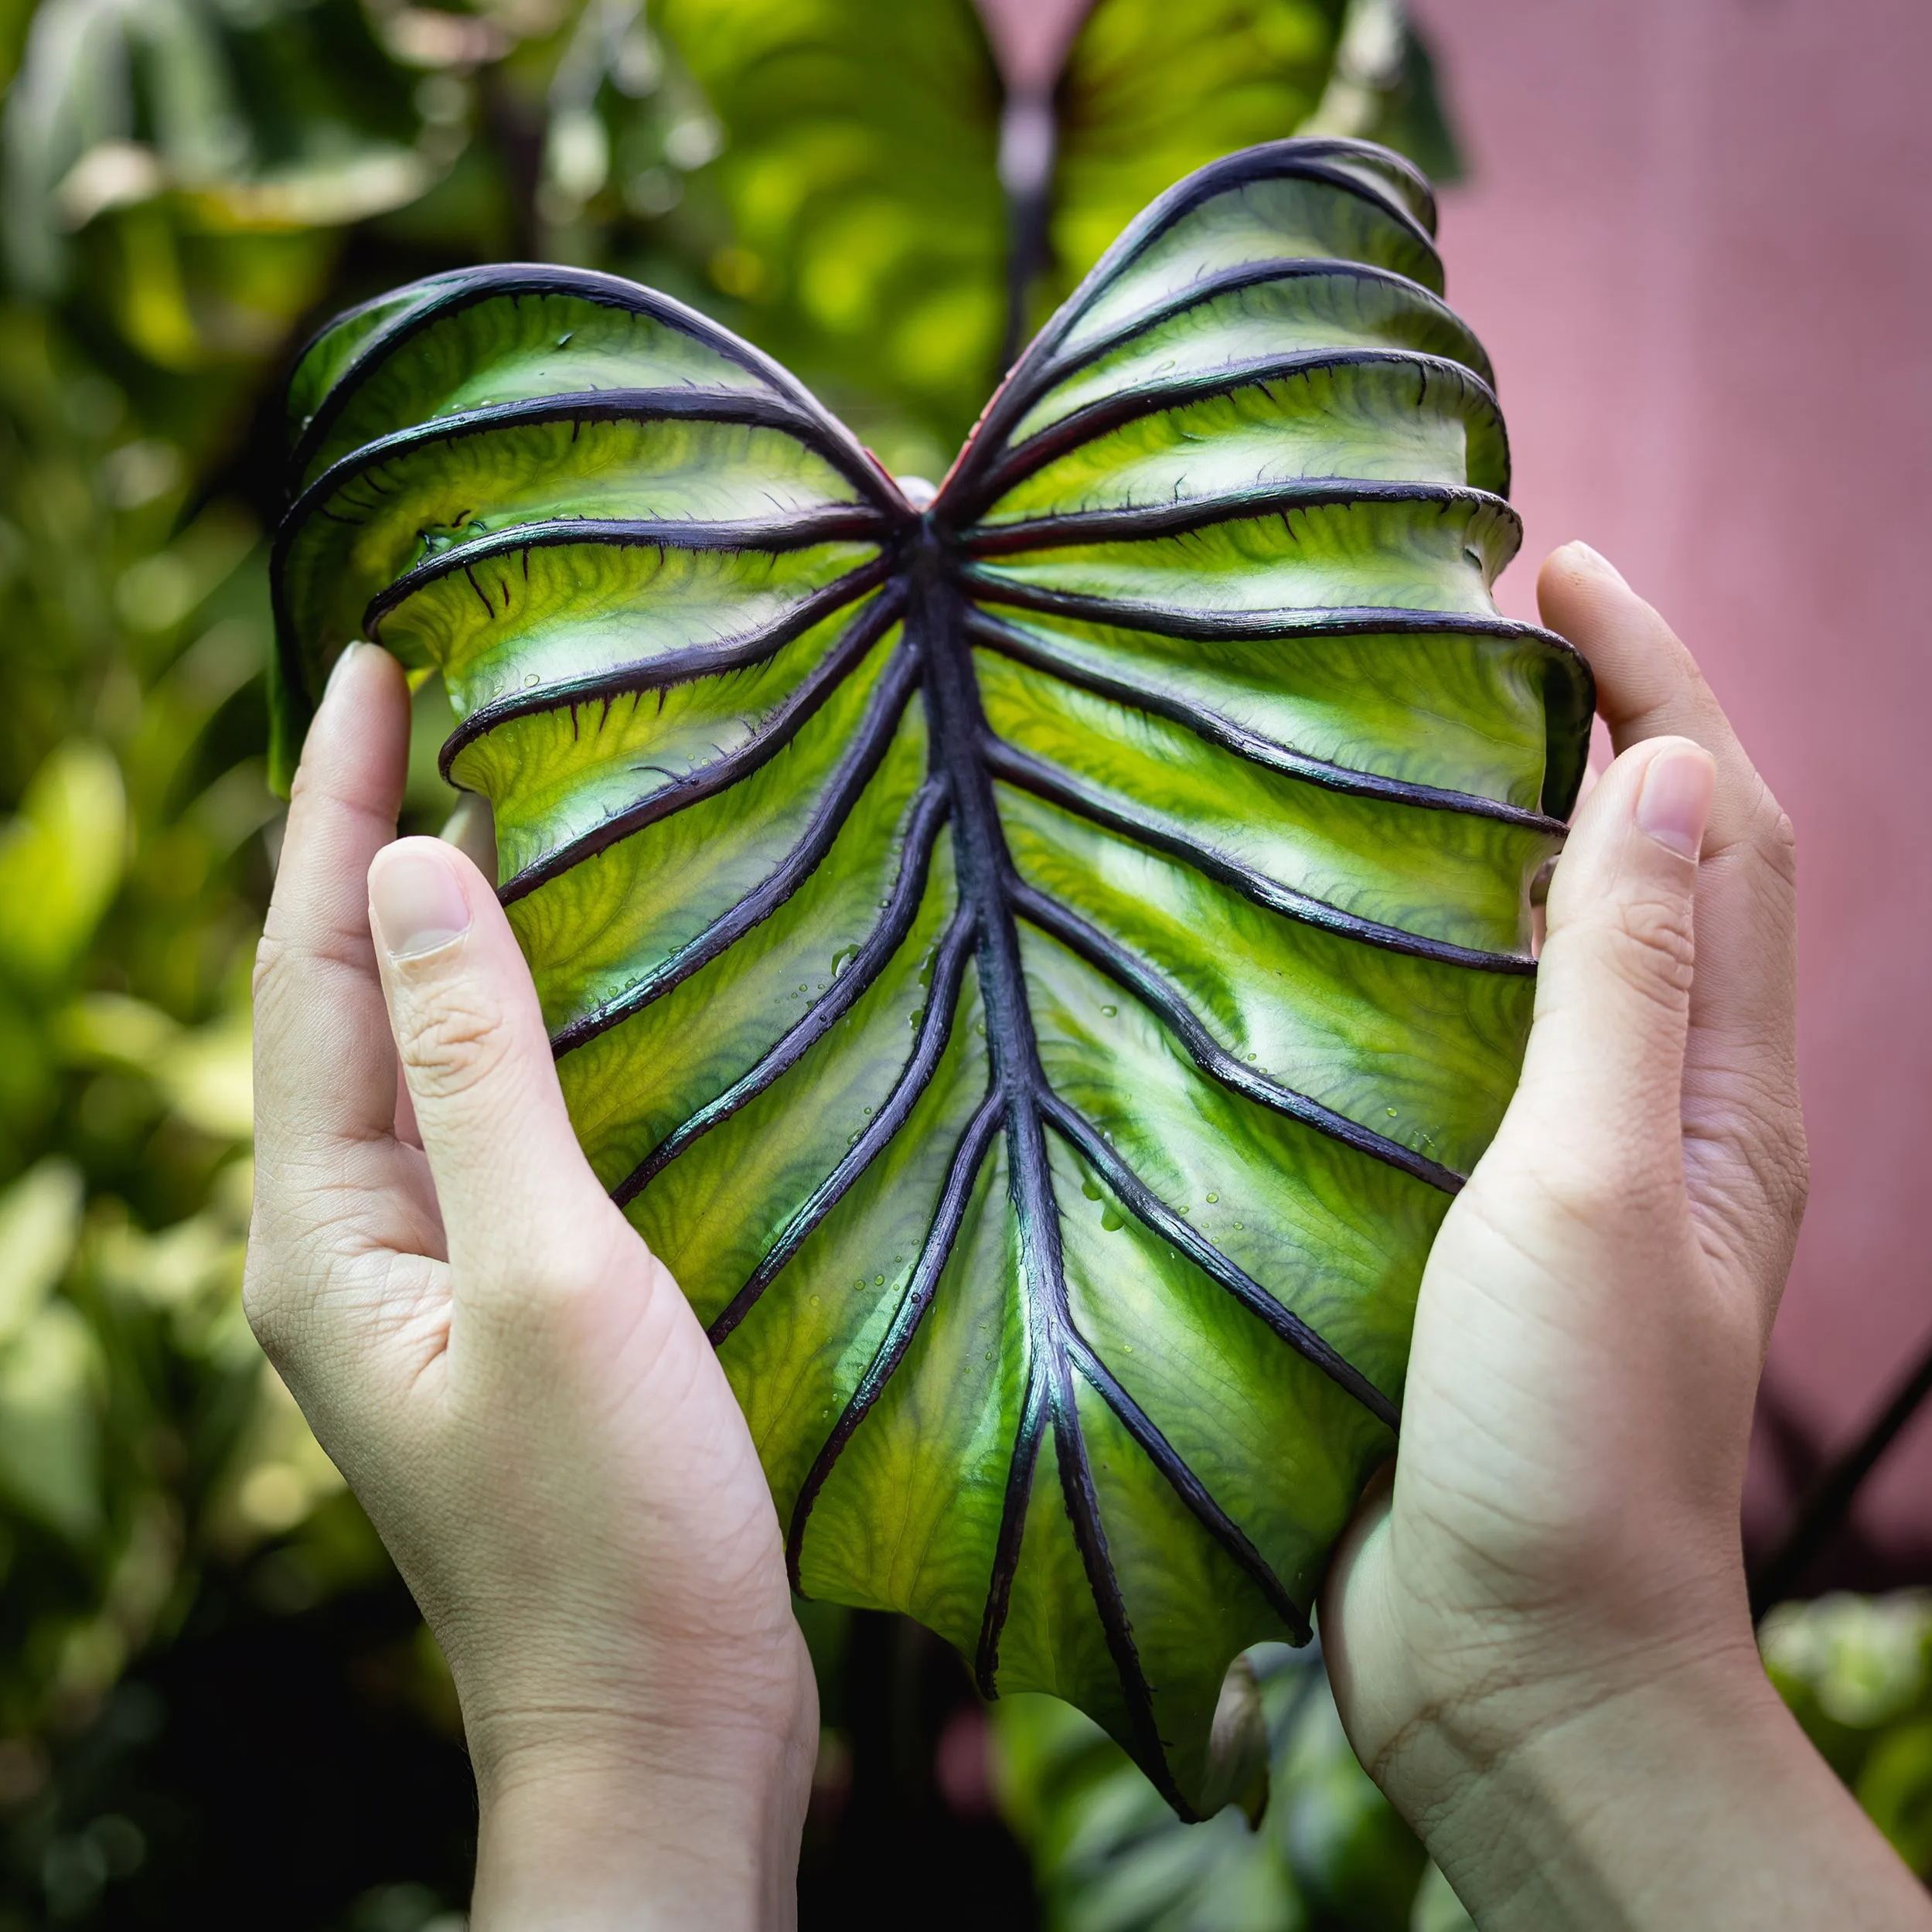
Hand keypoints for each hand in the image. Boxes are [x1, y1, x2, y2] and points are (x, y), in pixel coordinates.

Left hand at [244, 643, 815, 1930]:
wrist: (661, 1726)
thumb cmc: (608, 1527)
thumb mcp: (550, 1277)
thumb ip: (482, 1073)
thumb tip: (420, 872)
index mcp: (326, 1230)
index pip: (309, 966)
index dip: (337, 804)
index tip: (372, 660)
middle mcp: (347, 1244)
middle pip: (338, 1000)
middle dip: (369, 842)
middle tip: (422, 696)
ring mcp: (422, 1280)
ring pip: (411, 1058)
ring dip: (436, 925)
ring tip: (488, 800)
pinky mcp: (499, 1307)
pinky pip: (479, 1121)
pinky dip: (505, 1021)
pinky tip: (565, 982)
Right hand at [1322, 544, 1929, 1926]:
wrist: (1511, 1668)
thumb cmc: (1563, 1442)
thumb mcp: (1588, 1191)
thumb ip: (1615, 987)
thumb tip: (1661, 771)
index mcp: (1713, 1090)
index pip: (1718, 825)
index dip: (1654, 677)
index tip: (1554, 565)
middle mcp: (1651, 1110)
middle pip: (1646, 869)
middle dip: (1586, 727)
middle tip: (1460, 633)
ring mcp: (1552, 1169)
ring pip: (1541, 957)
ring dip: (1495, 836)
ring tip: (1382, 746)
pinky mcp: (1459, 1228)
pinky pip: (1449, 1054)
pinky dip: (1414, 963)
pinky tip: (1316, 939)